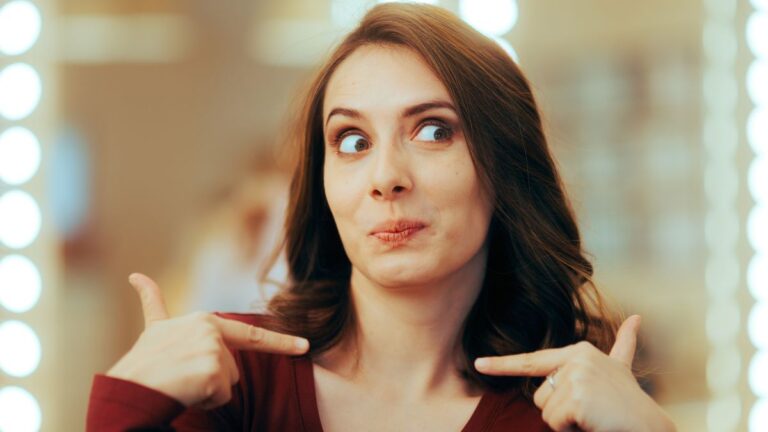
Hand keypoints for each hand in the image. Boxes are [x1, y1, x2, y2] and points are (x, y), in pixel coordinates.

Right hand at [107, 273, 308, 408]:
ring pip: (229, 384)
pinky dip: (204, 401)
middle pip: (234, 368)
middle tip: (182, 376)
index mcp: (204, 321)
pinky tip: (182, 390)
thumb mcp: (153, 329)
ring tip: (180, 382)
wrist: (127, 387)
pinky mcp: (214, 372)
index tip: (306, 346)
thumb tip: (136, 276)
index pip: (251, 334)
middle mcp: (212, 331)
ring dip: (207, 390)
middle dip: (213, 380)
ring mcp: (214, 350)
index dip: (282, 342)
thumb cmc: (142, 363)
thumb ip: (153, 303)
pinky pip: (222, 397)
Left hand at [474, 316, 674, 431]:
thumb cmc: (630, 403)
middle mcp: (576, 358)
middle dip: (560, 413)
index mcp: (579, 351)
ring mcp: (576, 376)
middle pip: (539, 396)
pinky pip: (556, 423)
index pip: (533, 361)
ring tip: (595, 418)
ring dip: (567, 424)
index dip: (502, 365)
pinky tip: (594, 424)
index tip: (478, 364)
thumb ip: (622, 344)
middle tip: (591, 412)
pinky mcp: (576, 396)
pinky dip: (572, 431)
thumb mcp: (621, 367)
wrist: (650, 426)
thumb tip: (637, 317)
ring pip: (546, 412)